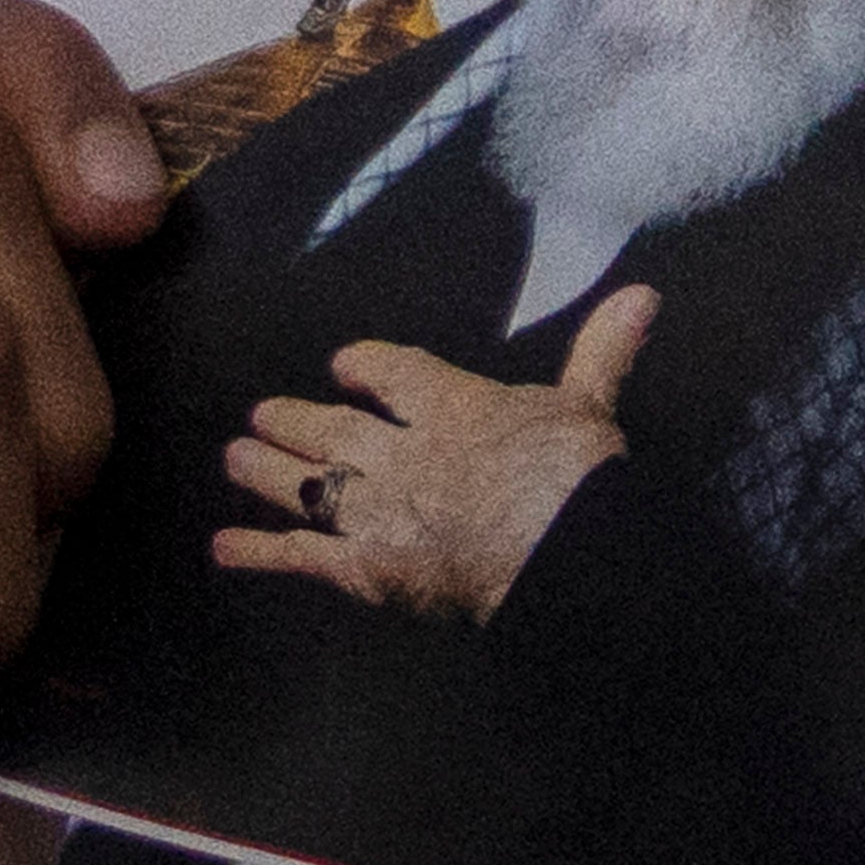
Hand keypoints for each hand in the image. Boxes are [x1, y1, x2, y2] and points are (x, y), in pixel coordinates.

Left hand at [218, 292, 653, 620]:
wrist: (559, 553)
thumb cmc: (579, 479)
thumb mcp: (592, 404)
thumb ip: (603, 351)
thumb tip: (642, 297)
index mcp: (453, 407)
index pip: (393, 375)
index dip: (363, 368)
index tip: (343, 365)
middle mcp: (402, 453)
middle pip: (333, 429)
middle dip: (295, 420)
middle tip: (261, 413)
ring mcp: (377, 509)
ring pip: (306, 483)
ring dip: (266, 471)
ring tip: (235, 456)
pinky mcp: (365, 567)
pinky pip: (301, 556)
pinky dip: (259, 551)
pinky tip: (223, 548)